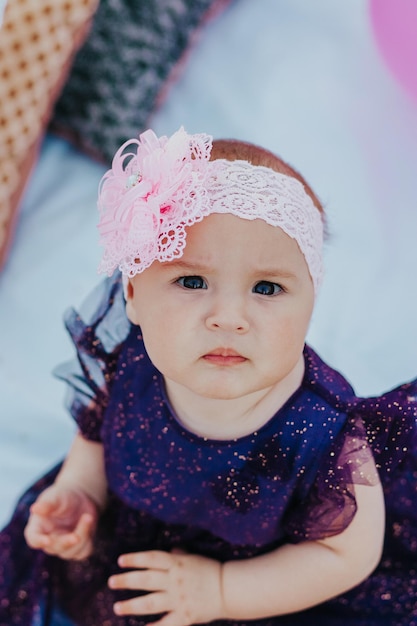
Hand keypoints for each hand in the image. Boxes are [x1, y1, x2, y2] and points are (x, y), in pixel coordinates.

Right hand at [24, 484, 97, 559]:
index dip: (39, 541)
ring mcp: (63, 546)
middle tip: (76, 536)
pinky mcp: (78, 547)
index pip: (34, 539)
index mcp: (38, 527)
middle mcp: (49, 539)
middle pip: (54, 548)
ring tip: (88, 516)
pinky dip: (88, 541)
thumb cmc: (63, 497)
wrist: (80, 498)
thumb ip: (47, 504)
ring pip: (70, 552)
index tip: (47, 540)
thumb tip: (35, 508)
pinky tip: (90, 523)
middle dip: (66, 542)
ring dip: (81, 536)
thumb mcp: (56, 497)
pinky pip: (83, 552)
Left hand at [108, 549, 224, 625]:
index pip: (151, 559)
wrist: (229, 588)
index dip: (135, 559)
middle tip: (111, 582)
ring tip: (117, 607)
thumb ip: (179, 555)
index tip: (120, 561)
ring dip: (132, 605)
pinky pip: (165, 624)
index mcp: (177, 563)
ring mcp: (179, 599)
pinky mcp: (184, 616)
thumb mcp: (194, 557)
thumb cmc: (210, 569)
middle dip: (126, 581)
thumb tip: (170, 550)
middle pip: (146, 580)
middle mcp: (175, 580)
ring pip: (150, 603)